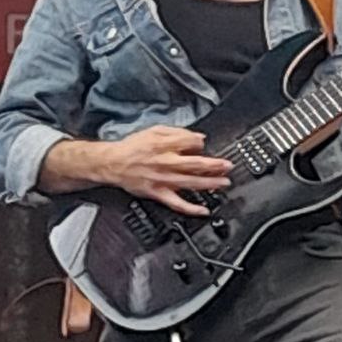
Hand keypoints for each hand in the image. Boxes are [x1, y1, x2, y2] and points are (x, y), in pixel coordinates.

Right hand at [100, 126, 232, 216]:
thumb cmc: (133, 147)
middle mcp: (165, 163)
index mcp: (164, 146)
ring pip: (190, 183)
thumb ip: (177, 133)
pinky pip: (177, 204)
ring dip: (210, 184)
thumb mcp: (155, 131)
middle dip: (214, 165)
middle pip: (195, 164)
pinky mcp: (158, 193)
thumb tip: (199, 138)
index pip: (190, 143)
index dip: (201, 144)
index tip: (206, 145)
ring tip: (224, 183)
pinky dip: (191, 208)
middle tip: (228, 166)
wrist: (112, 163)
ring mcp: (163, 180)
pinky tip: (203, 210)